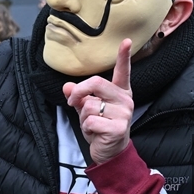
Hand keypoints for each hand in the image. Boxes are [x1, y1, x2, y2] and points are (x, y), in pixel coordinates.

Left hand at [63, 39, 133, 164]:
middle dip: (79, 92)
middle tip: (72, 103)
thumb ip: (79, 96)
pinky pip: (91, 120)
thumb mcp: (88, 109)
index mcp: (120, 92)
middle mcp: (125, 100)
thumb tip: (66, 87)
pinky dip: (86, 128)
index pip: (122, 72)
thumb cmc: (100, 127)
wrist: (109, 152)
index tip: (126, 41)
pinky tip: (94, 134)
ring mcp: (124, 114)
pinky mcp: (119, 128)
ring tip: (91, 125)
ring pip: (90, 105)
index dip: (124, 56)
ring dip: (83, 117)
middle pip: (96, 83)